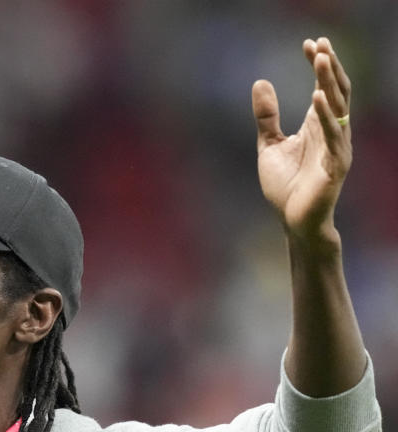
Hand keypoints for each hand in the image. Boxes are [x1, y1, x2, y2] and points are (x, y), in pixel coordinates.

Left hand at [253, 37, 352, 243]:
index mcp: (319, 125)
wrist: (293, 220)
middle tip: (320, 43)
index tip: (308, 44)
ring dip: (329, 83)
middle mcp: (333, 132)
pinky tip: (317, 98)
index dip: (318, 65)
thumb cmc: (286, 185)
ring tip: (320, 60)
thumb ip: (267, 116)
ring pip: (339, 108)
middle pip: (336, 91)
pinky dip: (327, 117)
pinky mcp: (335, 165)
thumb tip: (260, 81)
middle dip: (329, 67)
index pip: (324, 87)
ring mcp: (337, 147)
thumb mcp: (269, 145)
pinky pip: (334, 137)